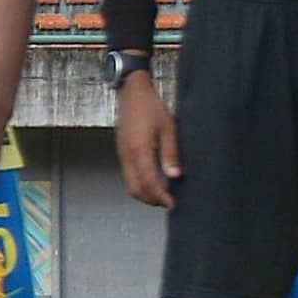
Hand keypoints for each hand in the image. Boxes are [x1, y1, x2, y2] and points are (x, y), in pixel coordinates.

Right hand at [116, 70, 180, 208]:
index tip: (173, 204)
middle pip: (135, 189)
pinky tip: (153, 180)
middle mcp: (128, 156)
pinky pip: (128, 174)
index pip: (149, 183)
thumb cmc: (151, 107)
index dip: (161, 197)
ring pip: (130, 184)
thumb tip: (175, 176)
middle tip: (169, 202)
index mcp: (139, 151)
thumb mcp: (169, 129)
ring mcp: (122, 154)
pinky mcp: (122, 152)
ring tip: (163, 194)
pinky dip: (140, 183)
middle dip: (151, 200)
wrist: (133, 93)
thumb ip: (171, 154)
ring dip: (145, 193)